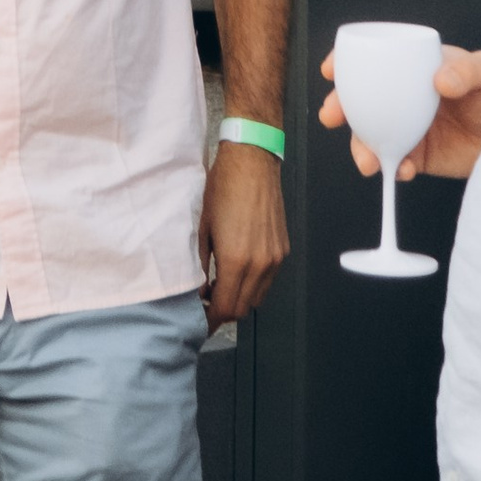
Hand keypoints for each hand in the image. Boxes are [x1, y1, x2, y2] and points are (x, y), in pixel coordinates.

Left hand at [201, 139, 288, 326]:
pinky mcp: (283, 250)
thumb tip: (198, 287)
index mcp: (236, 260)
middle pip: (244, 308)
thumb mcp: (202, 226)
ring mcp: (275, 259)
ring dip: (240, 299)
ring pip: (258, 297)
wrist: (252, 162)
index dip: (211, 318)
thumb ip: (200, 263)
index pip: (226, 307)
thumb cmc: (223, 187)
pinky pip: (268, 280)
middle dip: (224, 311)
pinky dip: (253, 284)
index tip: (201, 318)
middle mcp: (260, 264)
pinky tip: (238, 271)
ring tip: (221, 286)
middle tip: (207, 303)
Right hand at [318, 42, 480, 183]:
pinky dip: (393, 168)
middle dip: (340, 106)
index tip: (332, 70)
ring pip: (372, 134)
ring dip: (361, 146)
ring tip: (368, 160)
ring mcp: (409, 127)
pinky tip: (402, 170)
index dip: (348, 61)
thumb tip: (439, 81)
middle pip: (362, 98)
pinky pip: (396, 162)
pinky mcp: (420, 157)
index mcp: (414, 67)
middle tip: (333, 116)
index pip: (374, 58)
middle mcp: (405, 96)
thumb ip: (467, 70)